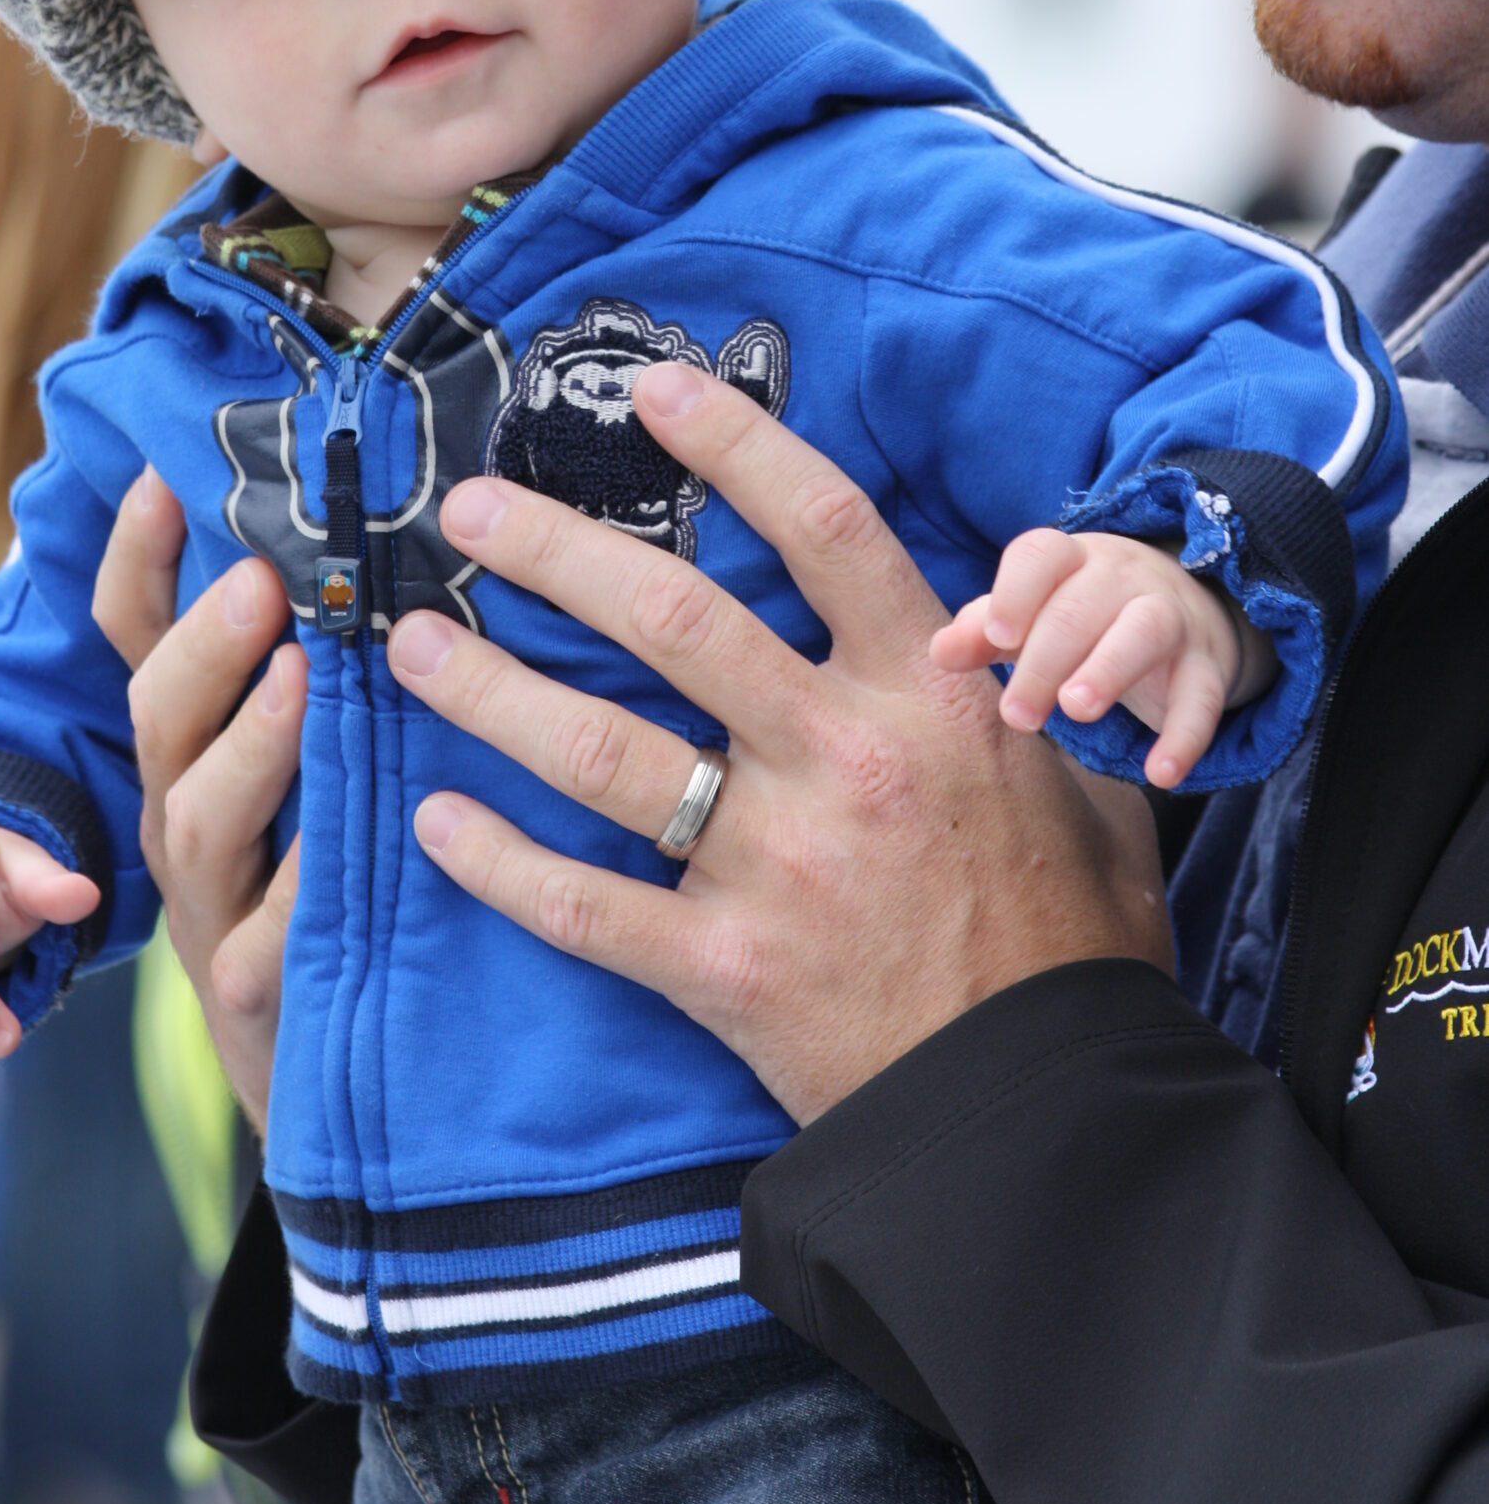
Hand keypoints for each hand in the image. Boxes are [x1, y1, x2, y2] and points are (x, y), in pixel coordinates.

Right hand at [91, 466, 302, 1134]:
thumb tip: (380, 543)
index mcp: (195, 758)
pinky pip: (265, 941)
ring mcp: (211, 909)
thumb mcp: (318, 775)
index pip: (138, 642)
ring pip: (198, 819)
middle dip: (203, 643)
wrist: (331, 1081)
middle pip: (161, 720)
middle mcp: (185, 822)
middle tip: (258, 577)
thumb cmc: (337, 890)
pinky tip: (341, 848)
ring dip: (248, 742)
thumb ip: (329, 675)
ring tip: (302, 676)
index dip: (140, 561)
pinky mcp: (256, 998)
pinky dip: (300, 889)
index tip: (161, 475)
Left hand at [385, 365, 1171, 1127]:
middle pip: (672, 617)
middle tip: (469, 510)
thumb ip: (1025, 691)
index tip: (654, 391)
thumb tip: (1008, 618)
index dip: (735, 444)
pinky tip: (436, 825)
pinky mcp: (725, 970)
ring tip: (416, 646)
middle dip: (556, 550)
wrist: (1051, 1112)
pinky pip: (585, 908)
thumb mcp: (1087, 783)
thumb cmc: (1073, 943)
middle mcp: (839, 760)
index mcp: (927, 696)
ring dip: (492, 693)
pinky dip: (500, 866)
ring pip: (600, 752)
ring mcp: (774, 867)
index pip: (822, 527)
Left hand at [931, 529, 1277, 789]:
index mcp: (1070, 560)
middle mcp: (1122, 578)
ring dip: (1109, 670)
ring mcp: (1172, 616)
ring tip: (1076, 712)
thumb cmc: (1082, 617)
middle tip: (1017, 716)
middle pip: (1082, 606)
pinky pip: (1203, 696)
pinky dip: (1186, 735)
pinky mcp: (1208, 665)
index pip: (1041, 556)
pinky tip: (1160, 775)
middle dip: (1045, 661)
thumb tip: (938, 653)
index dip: (1016, 592)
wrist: (1186, 611)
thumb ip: (984, 632)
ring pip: (1145, 631)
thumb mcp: (1032, 617)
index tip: (995, 636)